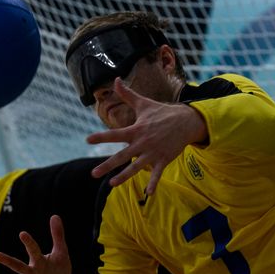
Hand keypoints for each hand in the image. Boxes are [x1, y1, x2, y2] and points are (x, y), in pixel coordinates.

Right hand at [0, 215, 76, 273]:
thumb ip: (58, 235)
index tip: (22, 233)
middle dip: (10, 261)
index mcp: (39, 261)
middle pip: (19, 266)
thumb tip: (54, 215)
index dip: (29, 242)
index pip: (33, 250)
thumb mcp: (61, 253)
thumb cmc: (59, 271)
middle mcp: (32, 273)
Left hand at [86, 79, 207, 195]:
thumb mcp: (144, 103)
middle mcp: (143, 142)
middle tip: (93, 173)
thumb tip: (115, 80)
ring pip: (136, 167)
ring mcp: (153, 152)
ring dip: (124, 177)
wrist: (186, 121)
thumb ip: (127, 94)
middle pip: (122, 156)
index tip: (88, 140)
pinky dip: (153, 182)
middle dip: (107, 165)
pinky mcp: (163, 159)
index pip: (115, 134)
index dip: (101, 137)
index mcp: (136, 130)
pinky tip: (148, 193)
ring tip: (112, 184)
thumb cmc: (162, 112)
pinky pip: (157, 173)